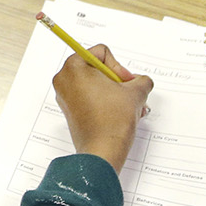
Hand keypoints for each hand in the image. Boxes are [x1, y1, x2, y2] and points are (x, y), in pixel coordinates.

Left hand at [53, 46, 152, 170]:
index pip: (102, 53)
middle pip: (98, 69)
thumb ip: (141, 80)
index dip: (119, 67)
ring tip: (127, 107)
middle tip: (127, 94)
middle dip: (117, 82)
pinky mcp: (70, 111)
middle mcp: (64, 79)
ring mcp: (65, 96)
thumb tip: (140, 82)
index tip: (125, 83)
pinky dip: (105, 102)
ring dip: (114, 93)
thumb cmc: (112, 121)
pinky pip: (90, 98)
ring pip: (96, 85)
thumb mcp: (136, 92)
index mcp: (74, 66)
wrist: (103, 152)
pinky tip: (119, 114)